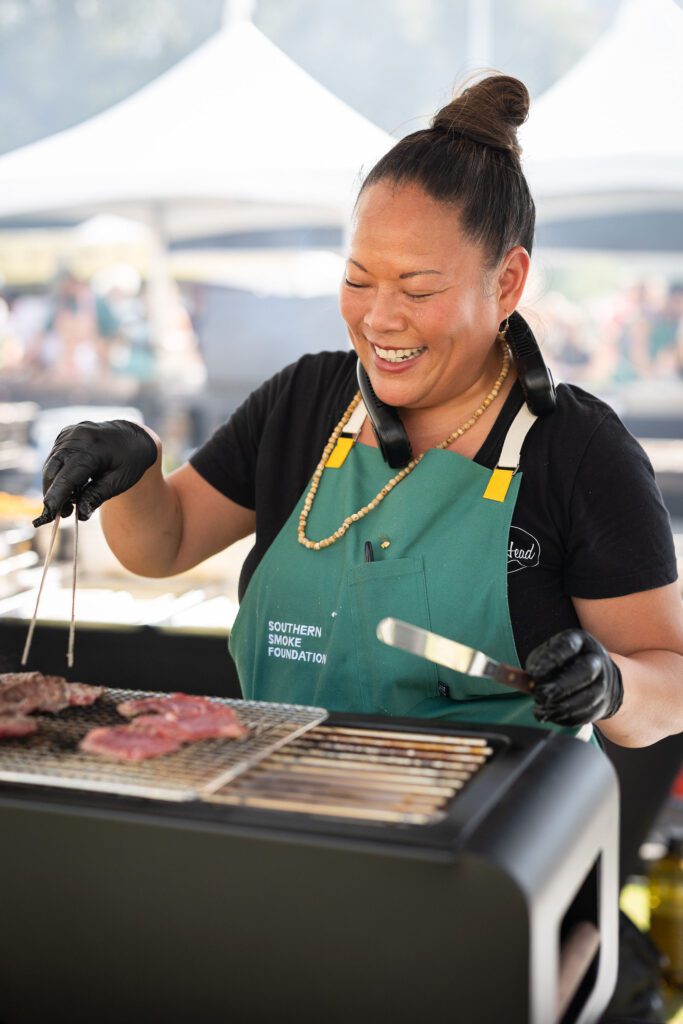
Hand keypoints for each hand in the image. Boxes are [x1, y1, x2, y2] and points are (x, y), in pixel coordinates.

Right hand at [33, 420, 157, 525]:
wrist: (134, 437)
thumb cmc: (130, 461)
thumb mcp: (119, 481)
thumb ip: (97, 496)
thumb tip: (80, 514)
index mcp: (93, 449)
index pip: (67, 476)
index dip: (56, 497)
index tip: (48, 515)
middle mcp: (77, 438)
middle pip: (53, 471)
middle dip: (53, 494)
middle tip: (64, 514)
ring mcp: (69, 434)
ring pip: (51, 465)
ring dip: (55, 486)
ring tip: (70, 504)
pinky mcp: (65, 436)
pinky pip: (55, 458)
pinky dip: (59, 474)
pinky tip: (72, 486)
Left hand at [525, 629, 623, 726]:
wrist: (597, 674)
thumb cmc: (563, 662)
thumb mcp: (548, 654)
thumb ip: (535, 664)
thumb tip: (522, 676)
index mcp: (580, 641)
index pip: (568, 646)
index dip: (551, 660)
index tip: (533, 673)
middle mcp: (596, 659)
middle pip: (585, 671)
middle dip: (561, 686)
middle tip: (539, 696)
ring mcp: (604, 682)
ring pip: (588, 697)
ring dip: (562, 707)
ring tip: (541, 711)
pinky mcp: (604, 703)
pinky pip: (588, 714)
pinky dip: (567, 718)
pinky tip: (552, 716)